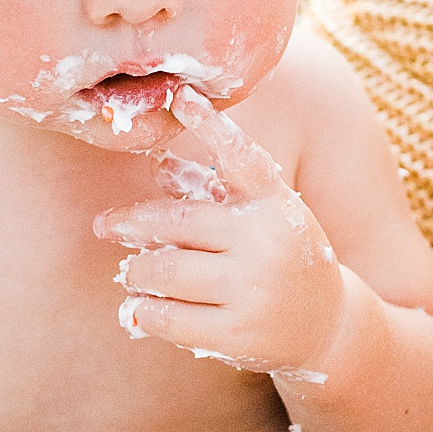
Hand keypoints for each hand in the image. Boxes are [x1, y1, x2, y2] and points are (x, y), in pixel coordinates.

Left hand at [93, 86, 346, 376]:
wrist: (326, 324)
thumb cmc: (281, 258)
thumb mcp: (263, 217)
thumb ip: (216, 191)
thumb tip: (160, 166)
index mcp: (274, 204)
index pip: (240, 158)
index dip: (211, 125)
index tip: (181, 97)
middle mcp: (266, 242)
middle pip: (177, 224)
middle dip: (131, 224)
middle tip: (105, 226)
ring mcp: (253, 290)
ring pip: (165, 272)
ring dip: (136, 273)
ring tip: (131, 274)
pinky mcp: (238, 334)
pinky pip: (169, 318)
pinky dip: (145, 311)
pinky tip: (142, 308)